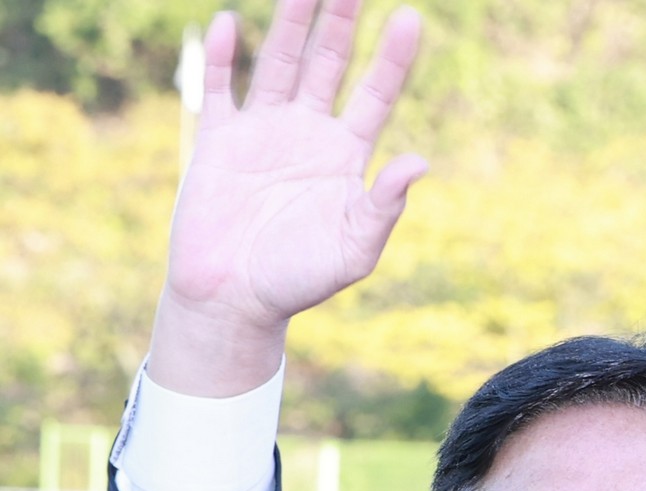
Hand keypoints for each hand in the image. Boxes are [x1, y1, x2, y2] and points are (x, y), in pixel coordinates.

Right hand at [149, 0, 427, 397]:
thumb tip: (419, 160)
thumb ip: (384, 204)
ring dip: (290, 26)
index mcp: (345, 157)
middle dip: (341, 24)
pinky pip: (221, 88)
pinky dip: (224, 57)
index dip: (393, 59)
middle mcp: (307, 134)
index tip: (412, 19)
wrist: (235, 299)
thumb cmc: (300, 280)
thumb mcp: (354, 247)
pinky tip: (232, 25)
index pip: (375, 95)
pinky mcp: (218, 139)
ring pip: (279, 65)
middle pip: (328, 66)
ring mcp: (262, 132)